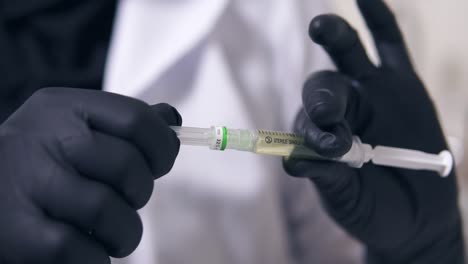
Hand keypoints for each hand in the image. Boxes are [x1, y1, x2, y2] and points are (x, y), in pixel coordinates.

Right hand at [0, 88, 180, 262]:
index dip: (162, 147)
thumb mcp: (75, 125)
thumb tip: (171, 120)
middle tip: (127, 200)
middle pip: (128, 166)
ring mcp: (28, 183)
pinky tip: (90, 249)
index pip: (138, 119)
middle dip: (140, 191)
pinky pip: (79, 250)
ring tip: (115, 233)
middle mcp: (44, 138)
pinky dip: (97, 257)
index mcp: (65, 107)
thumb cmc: (45, 160)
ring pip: (107, 211)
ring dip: (125, 232)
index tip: (158, 165)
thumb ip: (124, 124)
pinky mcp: (18, 232)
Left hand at [284, 1, 463, 262]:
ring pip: (346, 57)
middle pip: (323, 86)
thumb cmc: (372, 208)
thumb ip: (324, 178)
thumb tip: (292, 161)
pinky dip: (378, 20)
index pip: (304, 120)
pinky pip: (389, 45)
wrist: (415, 217)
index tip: (328, 149)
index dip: (312, 129)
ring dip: (333, 38)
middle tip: (330, 115)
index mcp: (318, 135)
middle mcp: (340, 109)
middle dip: (323, 98)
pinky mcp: (403, 83)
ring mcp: (370, 92)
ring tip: (320, 27)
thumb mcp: (345, 200)